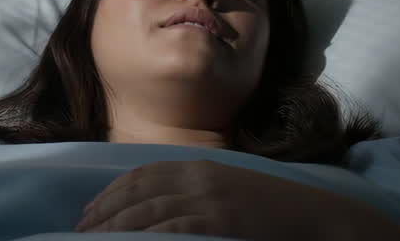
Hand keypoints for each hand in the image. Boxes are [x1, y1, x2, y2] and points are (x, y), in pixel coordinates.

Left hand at [74, 159, 399, 239]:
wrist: (318, 217)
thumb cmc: (274, 210)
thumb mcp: (231, 190)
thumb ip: (198, 193)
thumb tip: (164, 209)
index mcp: (200, 165)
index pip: (142, 174)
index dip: (112, 192)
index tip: (91, 211)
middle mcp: (199, 176)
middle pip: (137, 191)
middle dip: (104, 210)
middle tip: (81, 229)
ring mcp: (210, 198)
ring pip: (147, 211)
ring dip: (115, 226)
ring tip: (94, 240)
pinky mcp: (220, 220)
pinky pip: (172, 228)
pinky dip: (146, 236)